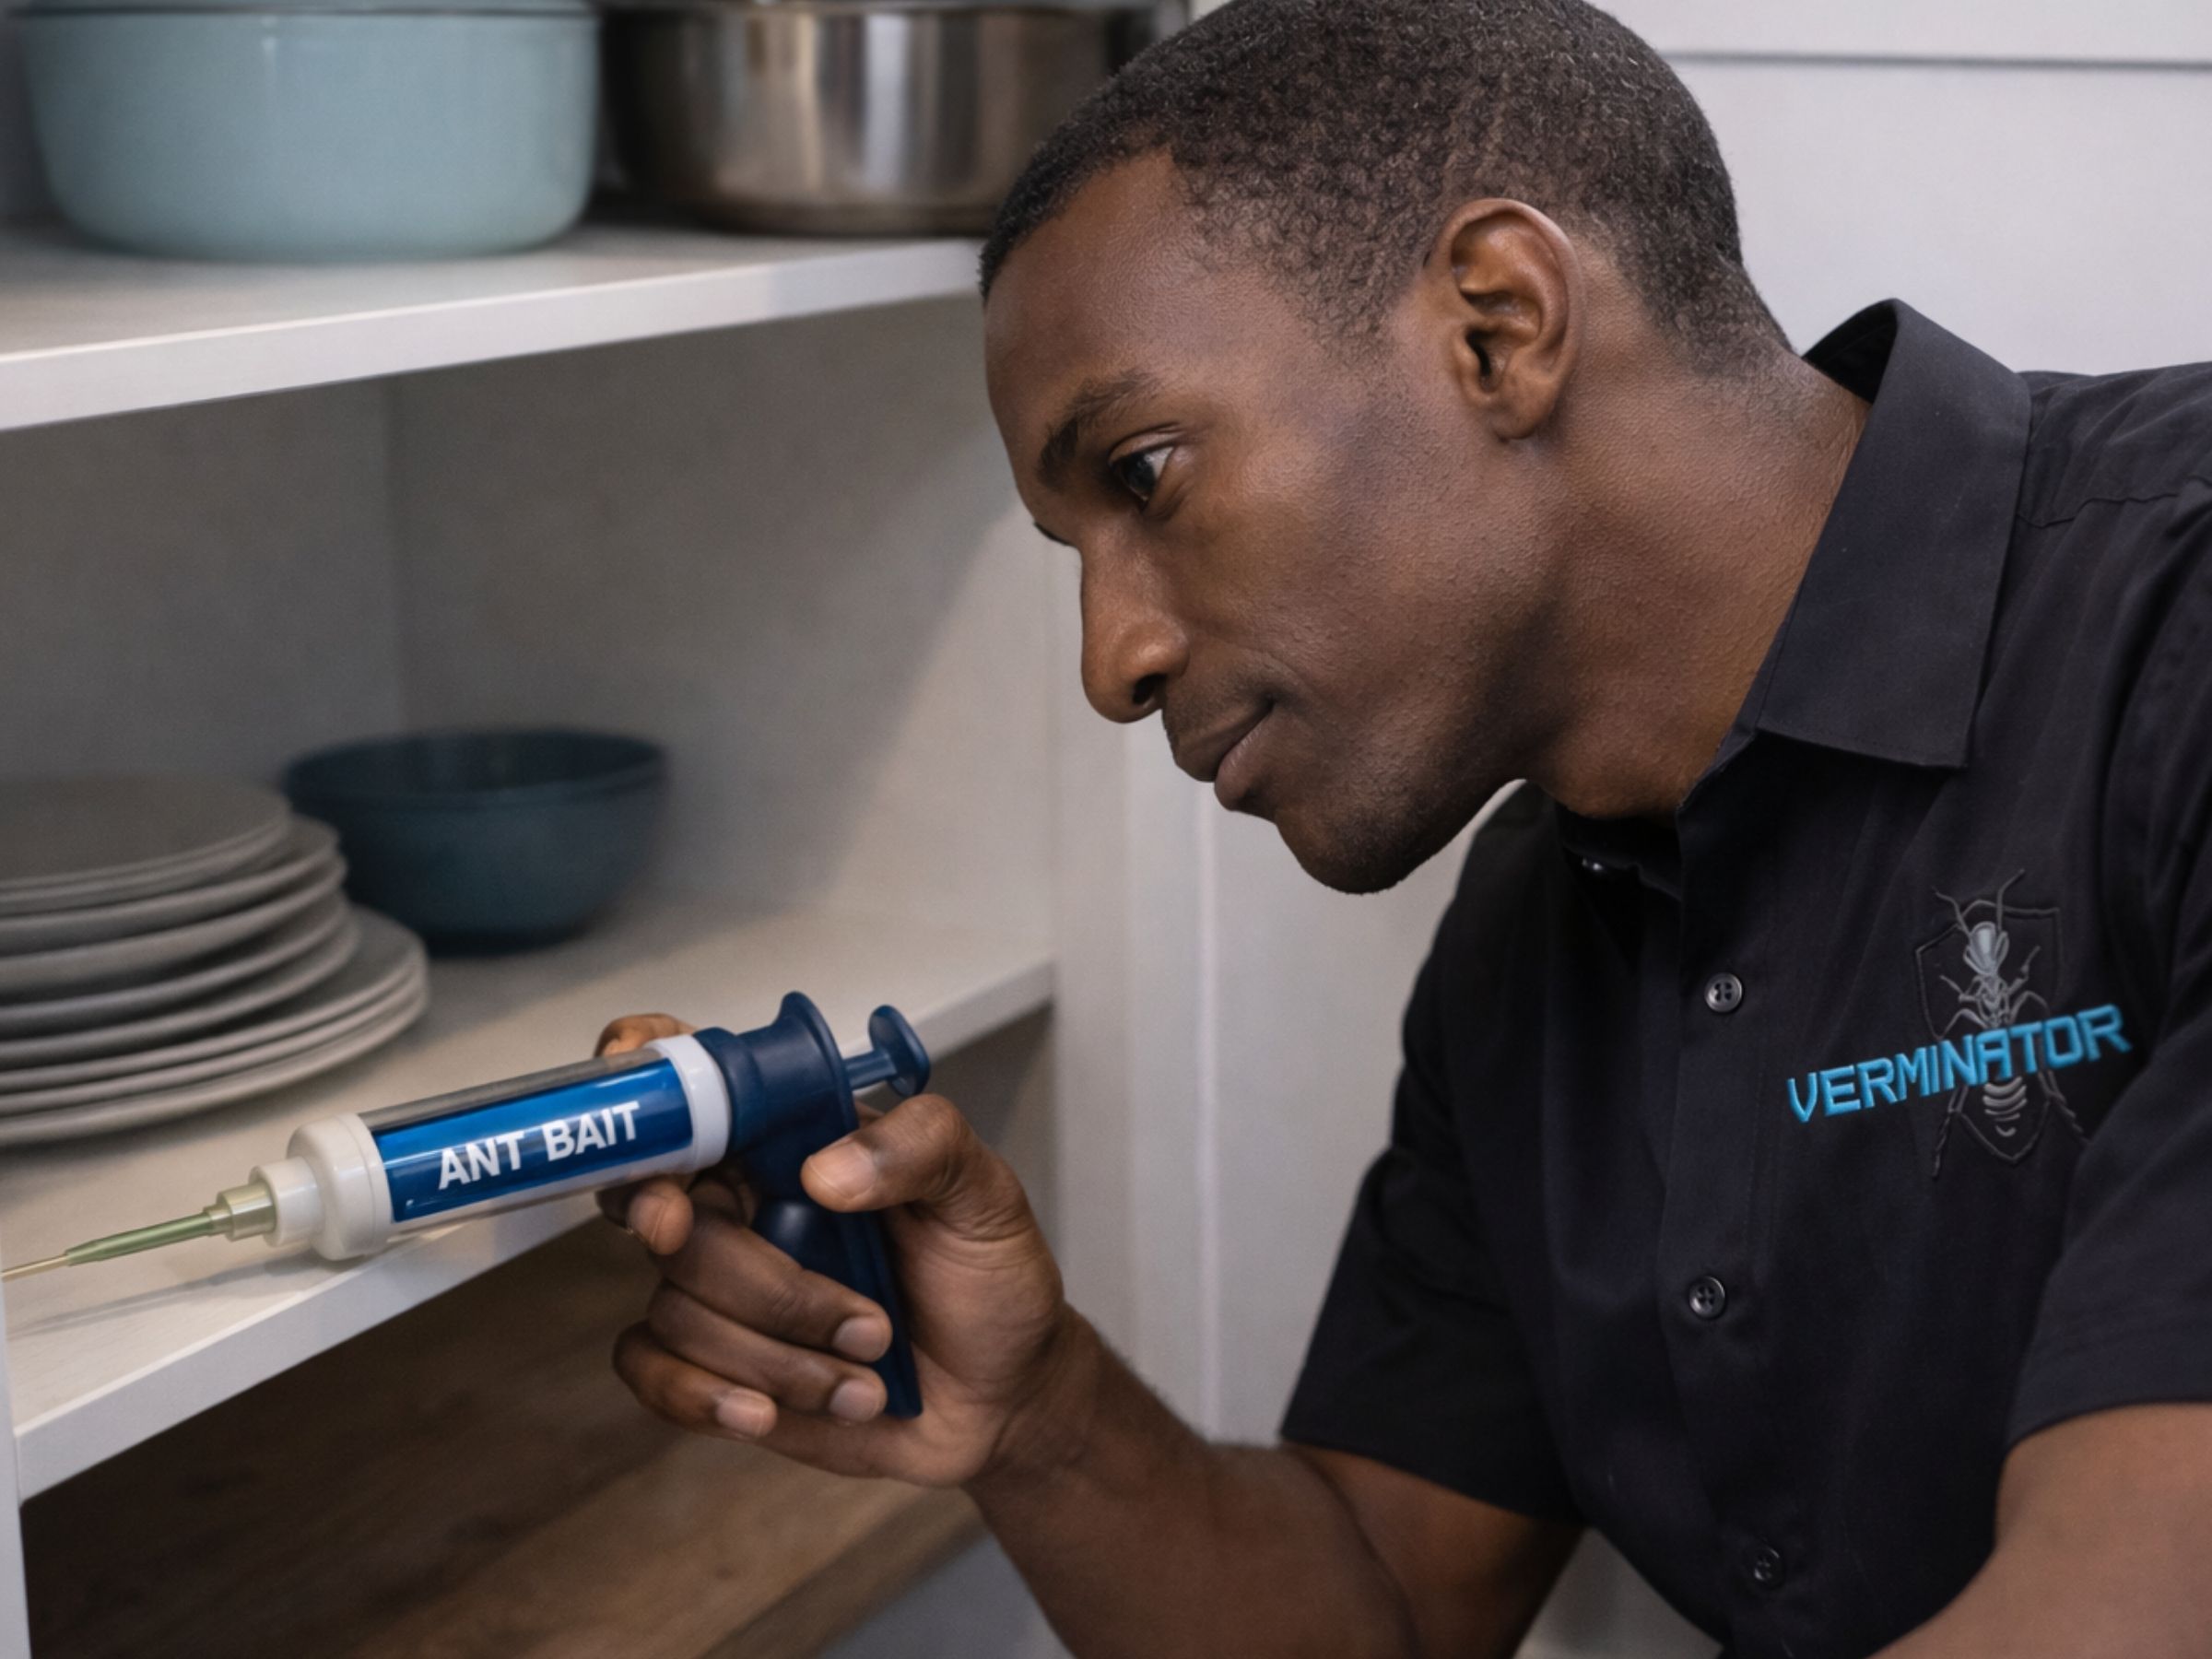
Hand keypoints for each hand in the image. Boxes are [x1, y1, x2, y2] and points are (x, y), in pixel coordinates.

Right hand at [594, 1013, 1079, 1487]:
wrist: (1001, 1397)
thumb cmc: (990, 1280)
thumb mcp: (986, 1195)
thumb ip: (926, 1148)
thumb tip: (825, 1170)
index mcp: (794, 1141)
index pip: (692, 1087)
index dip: (643, 1087)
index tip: (657, 1138)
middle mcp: (744, 1205)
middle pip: (663, 1208)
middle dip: (728, 1263)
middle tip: (779, 1282)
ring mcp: (722, 1286)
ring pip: (674, 1303)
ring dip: (775, 1347)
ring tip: (865, 1361)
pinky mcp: (714, 1362)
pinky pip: (651, 1370)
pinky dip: (706, 1395)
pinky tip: (771, 1411)